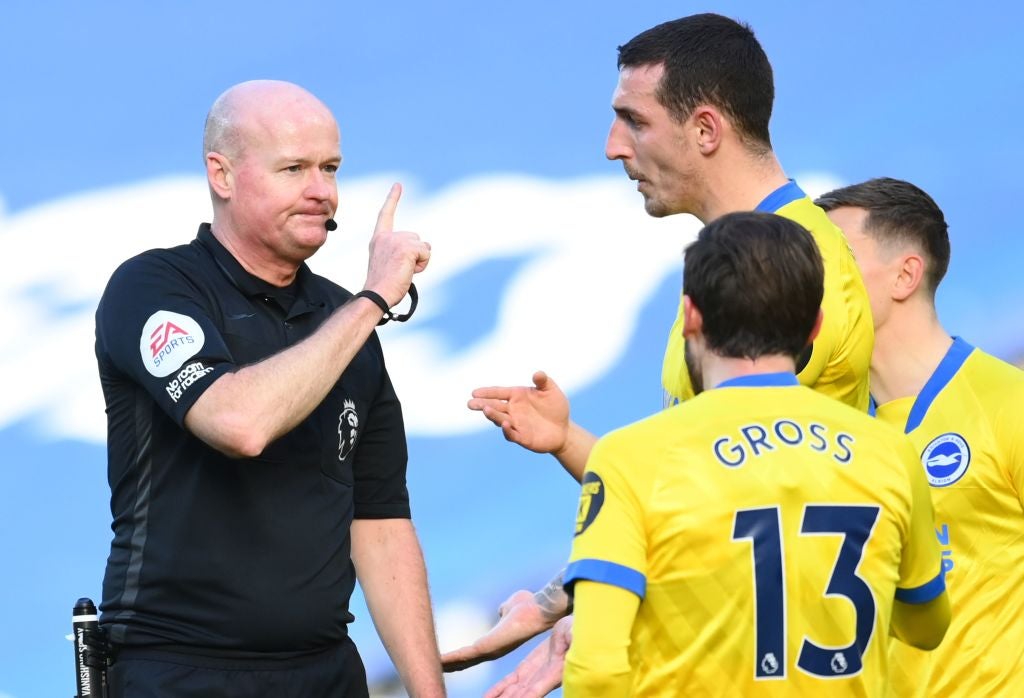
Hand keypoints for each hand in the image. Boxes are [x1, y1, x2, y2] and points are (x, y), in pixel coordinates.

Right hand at [364, 183, 431, 306]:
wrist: (376, 294)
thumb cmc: (383, 286)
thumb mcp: (388, 263)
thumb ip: (400, 252)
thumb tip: (425, 248)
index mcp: (378, 239)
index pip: (386, 215)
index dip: (393, 199)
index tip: (398, 185)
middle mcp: (386, 237)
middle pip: (416, 239)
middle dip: (415, 255)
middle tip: (400, 270)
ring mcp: (396, 241)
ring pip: (423, 247)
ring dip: (419, 261)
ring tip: (403, 272)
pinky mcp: (407, 248)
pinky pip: (426, 254)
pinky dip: (422, 265)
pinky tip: (408, 272)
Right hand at [442, 589, 561, 671]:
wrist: (539, 608)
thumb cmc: (529, 606)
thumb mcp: (510, 607)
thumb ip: (502, 610)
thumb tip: (501, 611)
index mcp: (496, 642)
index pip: (472, 653)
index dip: (458, 657)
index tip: (444, 659)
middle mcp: (492, 651)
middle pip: (464, 661)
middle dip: (449, 665)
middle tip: (432, 667)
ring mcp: (489, 651)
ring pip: (461, 661)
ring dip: (445, 664)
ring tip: (431, 666)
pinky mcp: (487, 648)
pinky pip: (464, 655)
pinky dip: (450, 659)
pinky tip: (437, 661)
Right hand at [468, 371, 570, 454]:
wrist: (564, 429)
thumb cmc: (556, 407)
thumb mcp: (551, 391)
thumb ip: (543, 382)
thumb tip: (537, 374)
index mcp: (517, 396)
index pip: (498, 393)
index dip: (487, 392)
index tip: (474, 392)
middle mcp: (513, 410)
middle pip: (494, 406)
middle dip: (482, 404)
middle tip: (470, 403)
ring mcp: (516, 424)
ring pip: (500, 419)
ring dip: (492, 415)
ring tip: (485, 410)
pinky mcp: (522, 437)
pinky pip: (512, 434)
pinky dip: (507, 430)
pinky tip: (504, 424)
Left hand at [484, 616, 572, 697]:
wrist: (571, 627)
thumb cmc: (577, 630)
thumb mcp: (576, 632)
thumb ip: (573, 638)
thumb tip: (573, 638)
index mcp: (556, 671)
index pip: (539, 687)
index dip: (529, 695)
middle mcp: (544, 679)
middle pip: (524, 695)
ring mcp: (535, 675)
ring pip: (514, 691)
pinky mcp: (527, 669)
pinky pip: (511, 681)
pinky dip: (500, 689)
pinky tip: (489, 696)